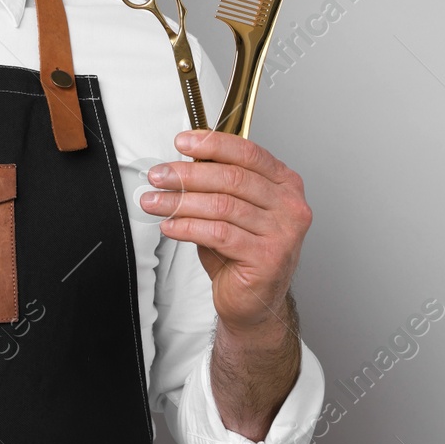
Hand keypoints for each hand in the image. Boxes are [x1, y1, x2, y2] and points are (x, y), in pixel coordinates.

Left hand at [139, 130, 311, 330]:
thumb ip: (217, 184)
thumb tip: (180, 163)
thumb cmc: (241, 252)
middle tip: (159, 175)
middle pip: (233, 178)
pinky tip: (169, 226)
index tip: (182, 143)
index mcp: (285, 184)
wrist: (253, 301)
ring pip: (222, 206)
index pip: (249, 153)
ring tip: (154, 201)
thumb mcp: (232, 209)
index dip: (213, 144)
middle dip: (188, 174)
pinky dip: (188, 227)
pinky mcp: (268, 258)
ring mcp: (283, 233)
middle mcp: (290, 206)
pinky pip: (219, 234)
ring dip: (181, 202)